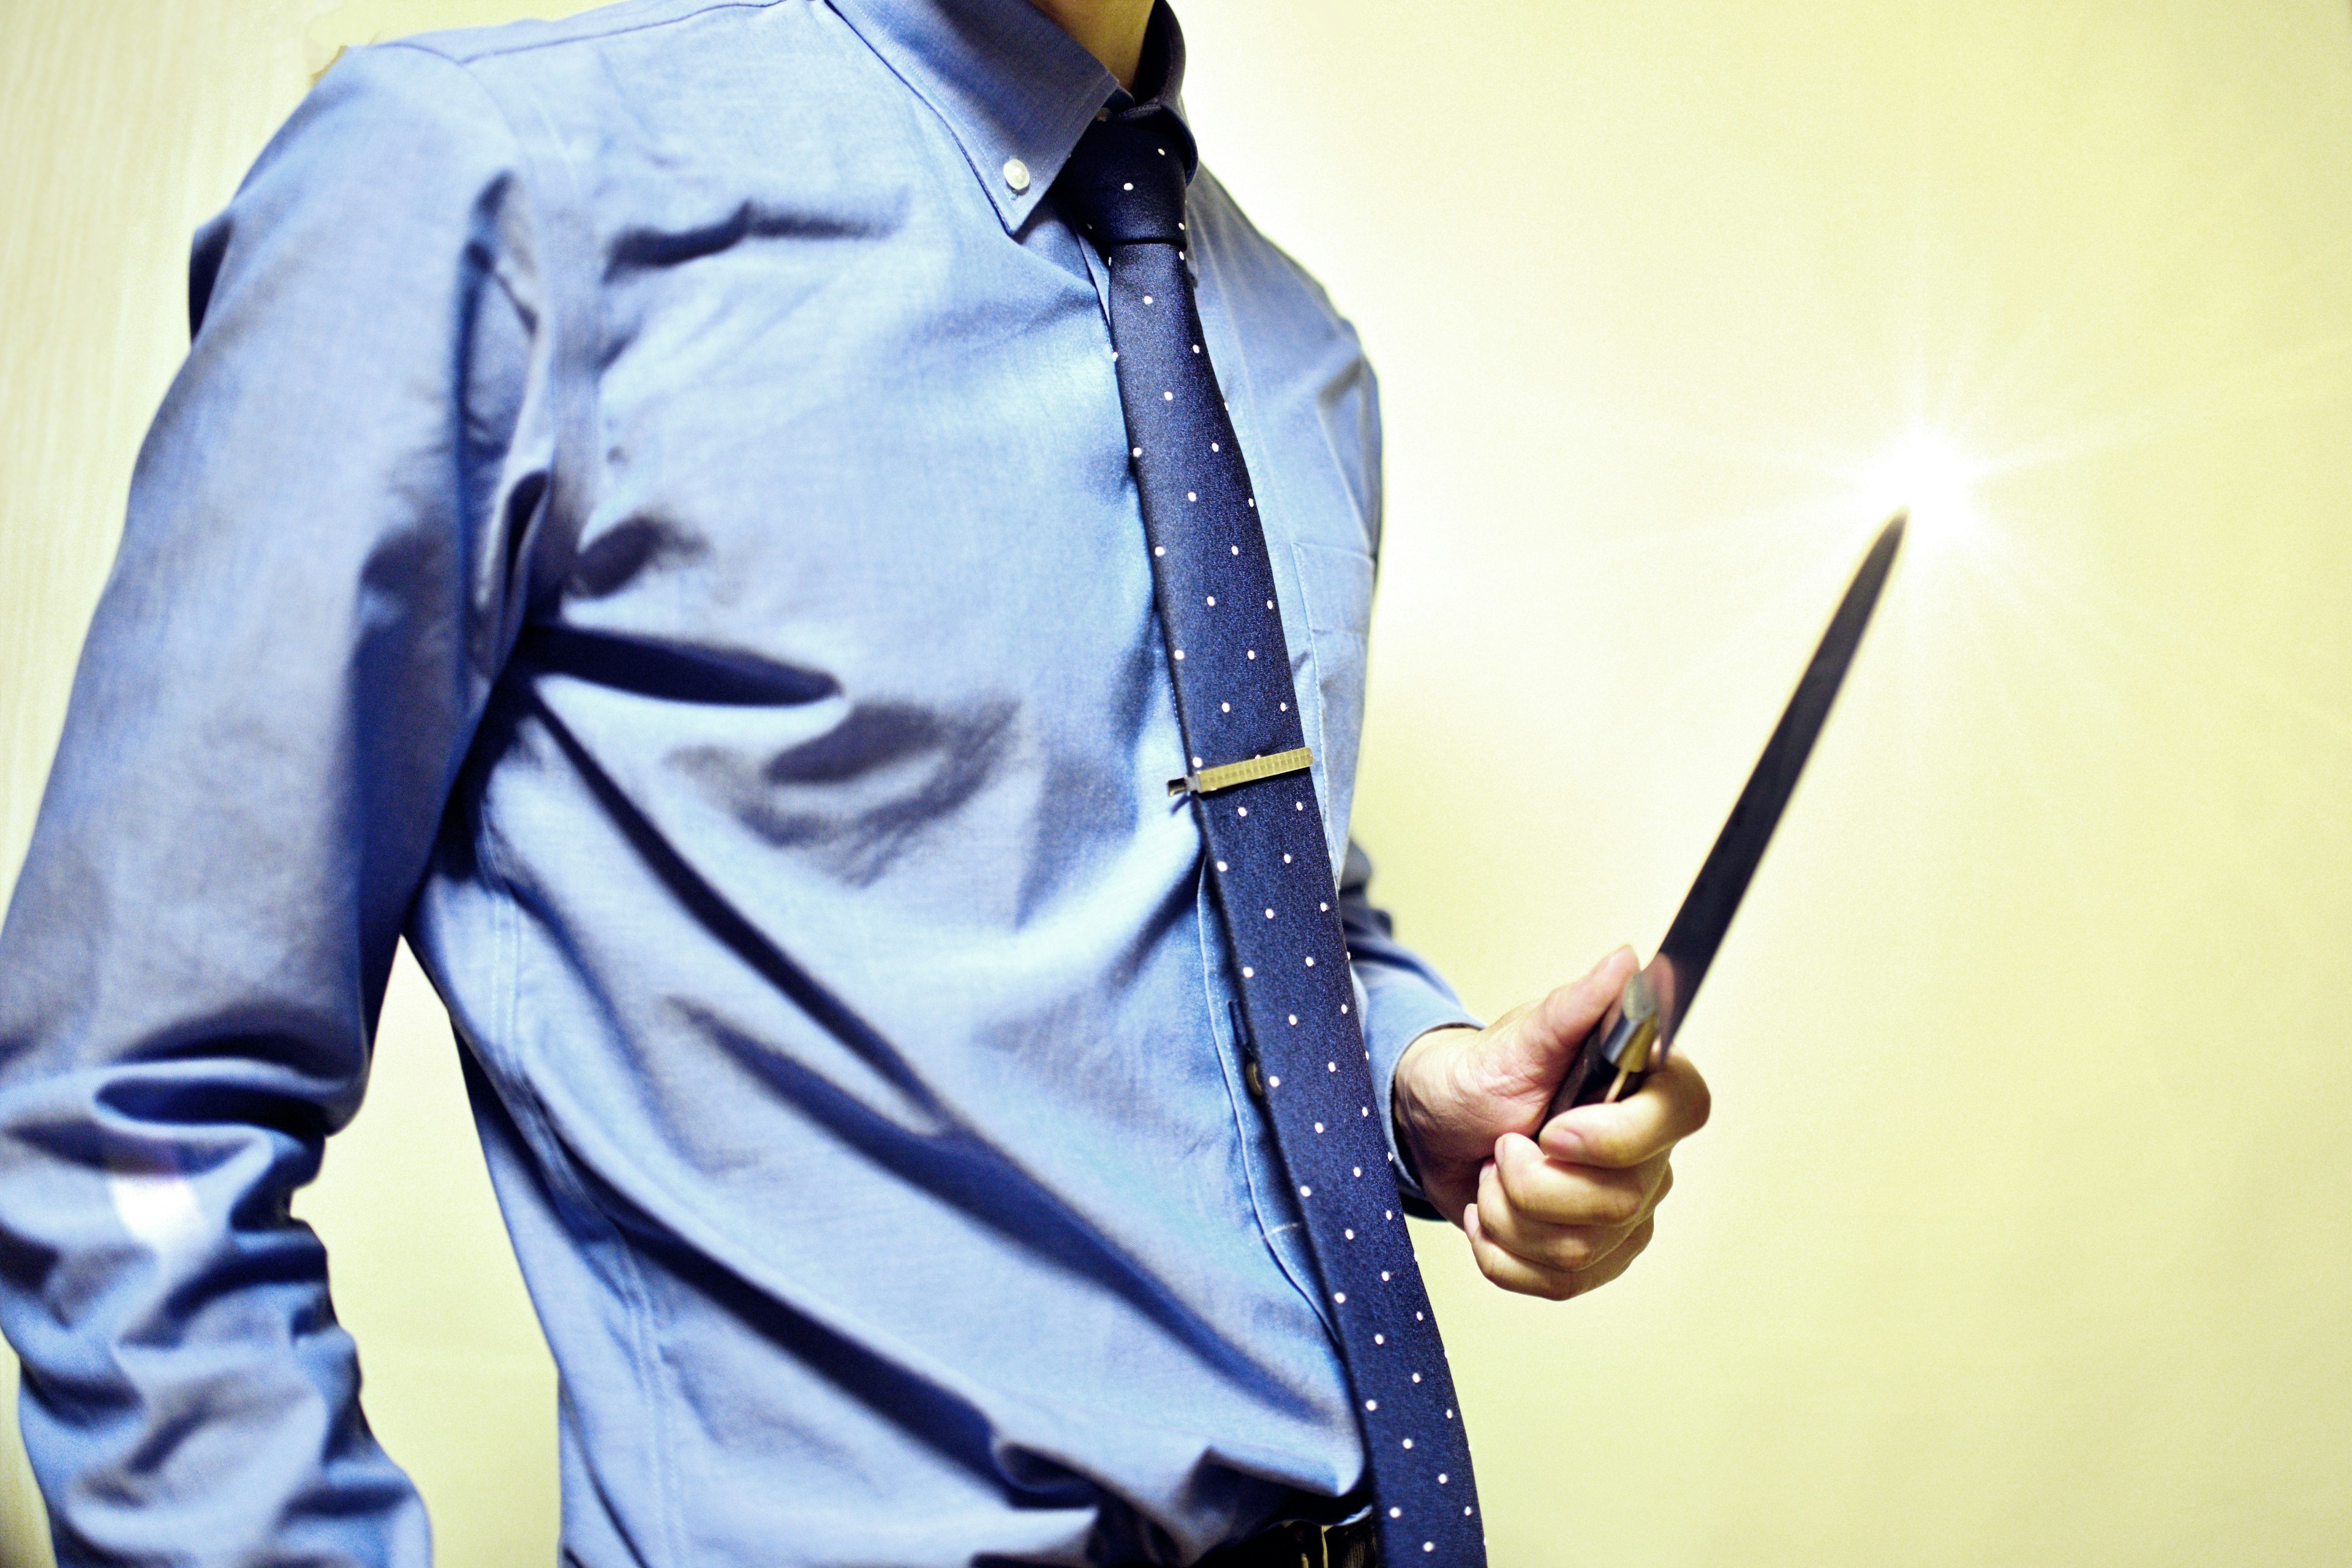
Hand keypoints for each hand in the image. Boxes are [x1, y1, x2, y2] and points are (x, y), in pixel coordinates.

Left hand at [1391, 947, 1710, 1299]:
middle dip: (1532, 1182)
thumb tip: (1625, 961)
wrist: (1439, 1128)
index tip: (1553, 1130)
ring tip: (1491, 1176)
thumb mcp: (1517, 1039)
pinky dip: (1502, 1255)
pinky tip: (1489, 1218)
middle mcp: (1650, 1156)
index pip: (1682, 1116)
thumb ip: (1574, 1007)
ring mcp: (1626, 1215)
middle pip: (1619, 1202)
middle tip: (1500, 1146)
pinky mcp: (1594, 1260)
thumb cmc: (1482, 1075)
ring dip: (1508, 1215)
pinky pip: (1557, 1284)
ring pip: (1581, 1250)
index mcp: (1645, 1089)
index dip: (1618, 1136)